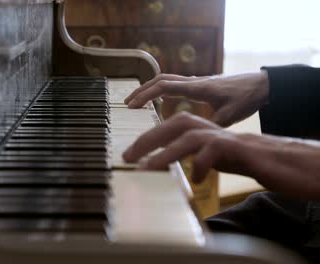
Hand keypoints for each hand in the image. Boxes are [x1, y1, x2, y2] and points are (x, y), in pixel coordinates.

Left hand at [122, 112, 319, 199]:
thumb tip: (164, 164)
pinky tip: (196, 179)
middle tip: (127, 157)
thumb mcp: (212, 158)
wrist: (284, 162)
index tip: (128, 154)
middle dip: (148, 139)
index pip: (170, 127)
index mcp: (203, 129)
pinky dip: (202, 163)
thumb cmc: (247, 160)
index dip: (147, 137)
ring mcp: (225, 137)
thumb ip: (191, 156)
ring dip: (165, 152)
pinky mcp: (240, 149)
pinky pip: (215, 151)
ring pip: (190, 137)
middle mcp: (211, 129)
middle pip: (175, 125)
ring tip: (147, 168)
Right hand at [124, 71, 269, 126]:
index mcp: (197, 88)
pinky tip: (156, 101)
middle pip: (160, 80)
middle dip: (141, 90)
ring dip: (149, 89)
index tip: (132, 106)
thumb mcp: (229, 117)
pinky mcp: (199, 85)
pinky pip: (173, 84)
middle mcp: (193, 82)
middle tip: (127, 104)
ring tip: (136, 102)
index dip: (146, 95)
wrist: (261, 85)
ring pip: (165, 80)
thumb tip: (194, 140)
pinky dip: (159, 90)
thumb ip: (210, 127)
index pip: (164, 87)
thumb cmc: (246, 99)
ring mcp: (196, 82)